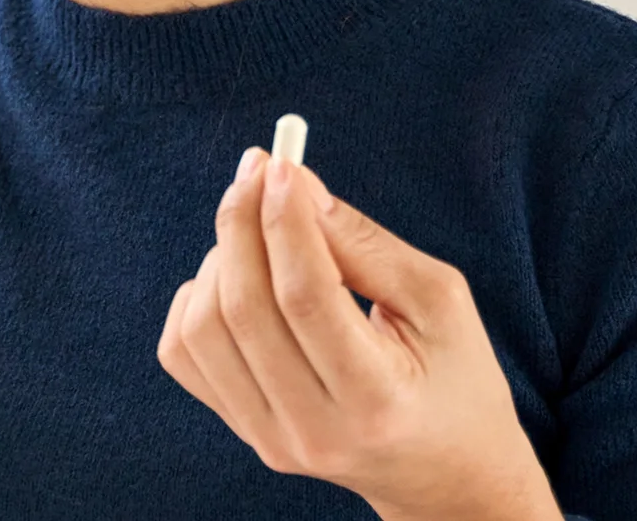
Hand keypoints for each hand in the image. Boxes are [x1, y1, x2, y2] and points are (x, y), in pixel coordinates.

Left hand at [157, 147, 561, 520]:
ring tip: (260, 234)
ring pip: (204, 327)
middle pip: (245, 309)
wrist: (444, 471)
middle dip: (242, 224)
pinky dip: (196, 299)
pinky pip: (183, 352)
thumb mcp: (438, 302)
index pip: (307, 298)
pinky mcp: (243, 432)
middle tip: (258, 170)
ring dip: (220, 258)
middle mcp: (315, 429)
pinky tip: (236, 279)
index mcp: (378, 401)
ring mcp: (270, 439)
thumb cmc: (453, 376)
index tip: (282, 165)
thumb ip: (364, 243)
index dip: (286, 222)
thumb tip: (294, 184)